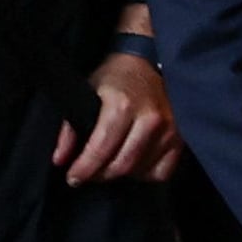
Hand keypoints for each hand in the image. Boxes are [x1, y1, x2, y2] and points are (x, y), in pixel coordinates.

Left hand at [58, 52, 176, 181]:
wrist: (149, 62)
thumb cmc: (115, 78)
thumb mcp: (86, 93)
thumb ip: (70, 128)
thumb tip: (60, 160)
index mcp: (122, 106)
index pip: (101, 149)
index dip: (84, 169)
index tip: (73, 178)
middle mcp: (150, 119)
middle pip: (122, 165)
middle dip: (100, 175)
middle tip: (88, 174)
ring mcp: (169, 130)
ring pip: (141, 171)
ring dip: (121, 175)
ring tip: (108, 167)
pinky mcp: (181, 138)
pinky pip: (162, 172)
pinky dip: (145, 174)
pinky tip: (134, 165)